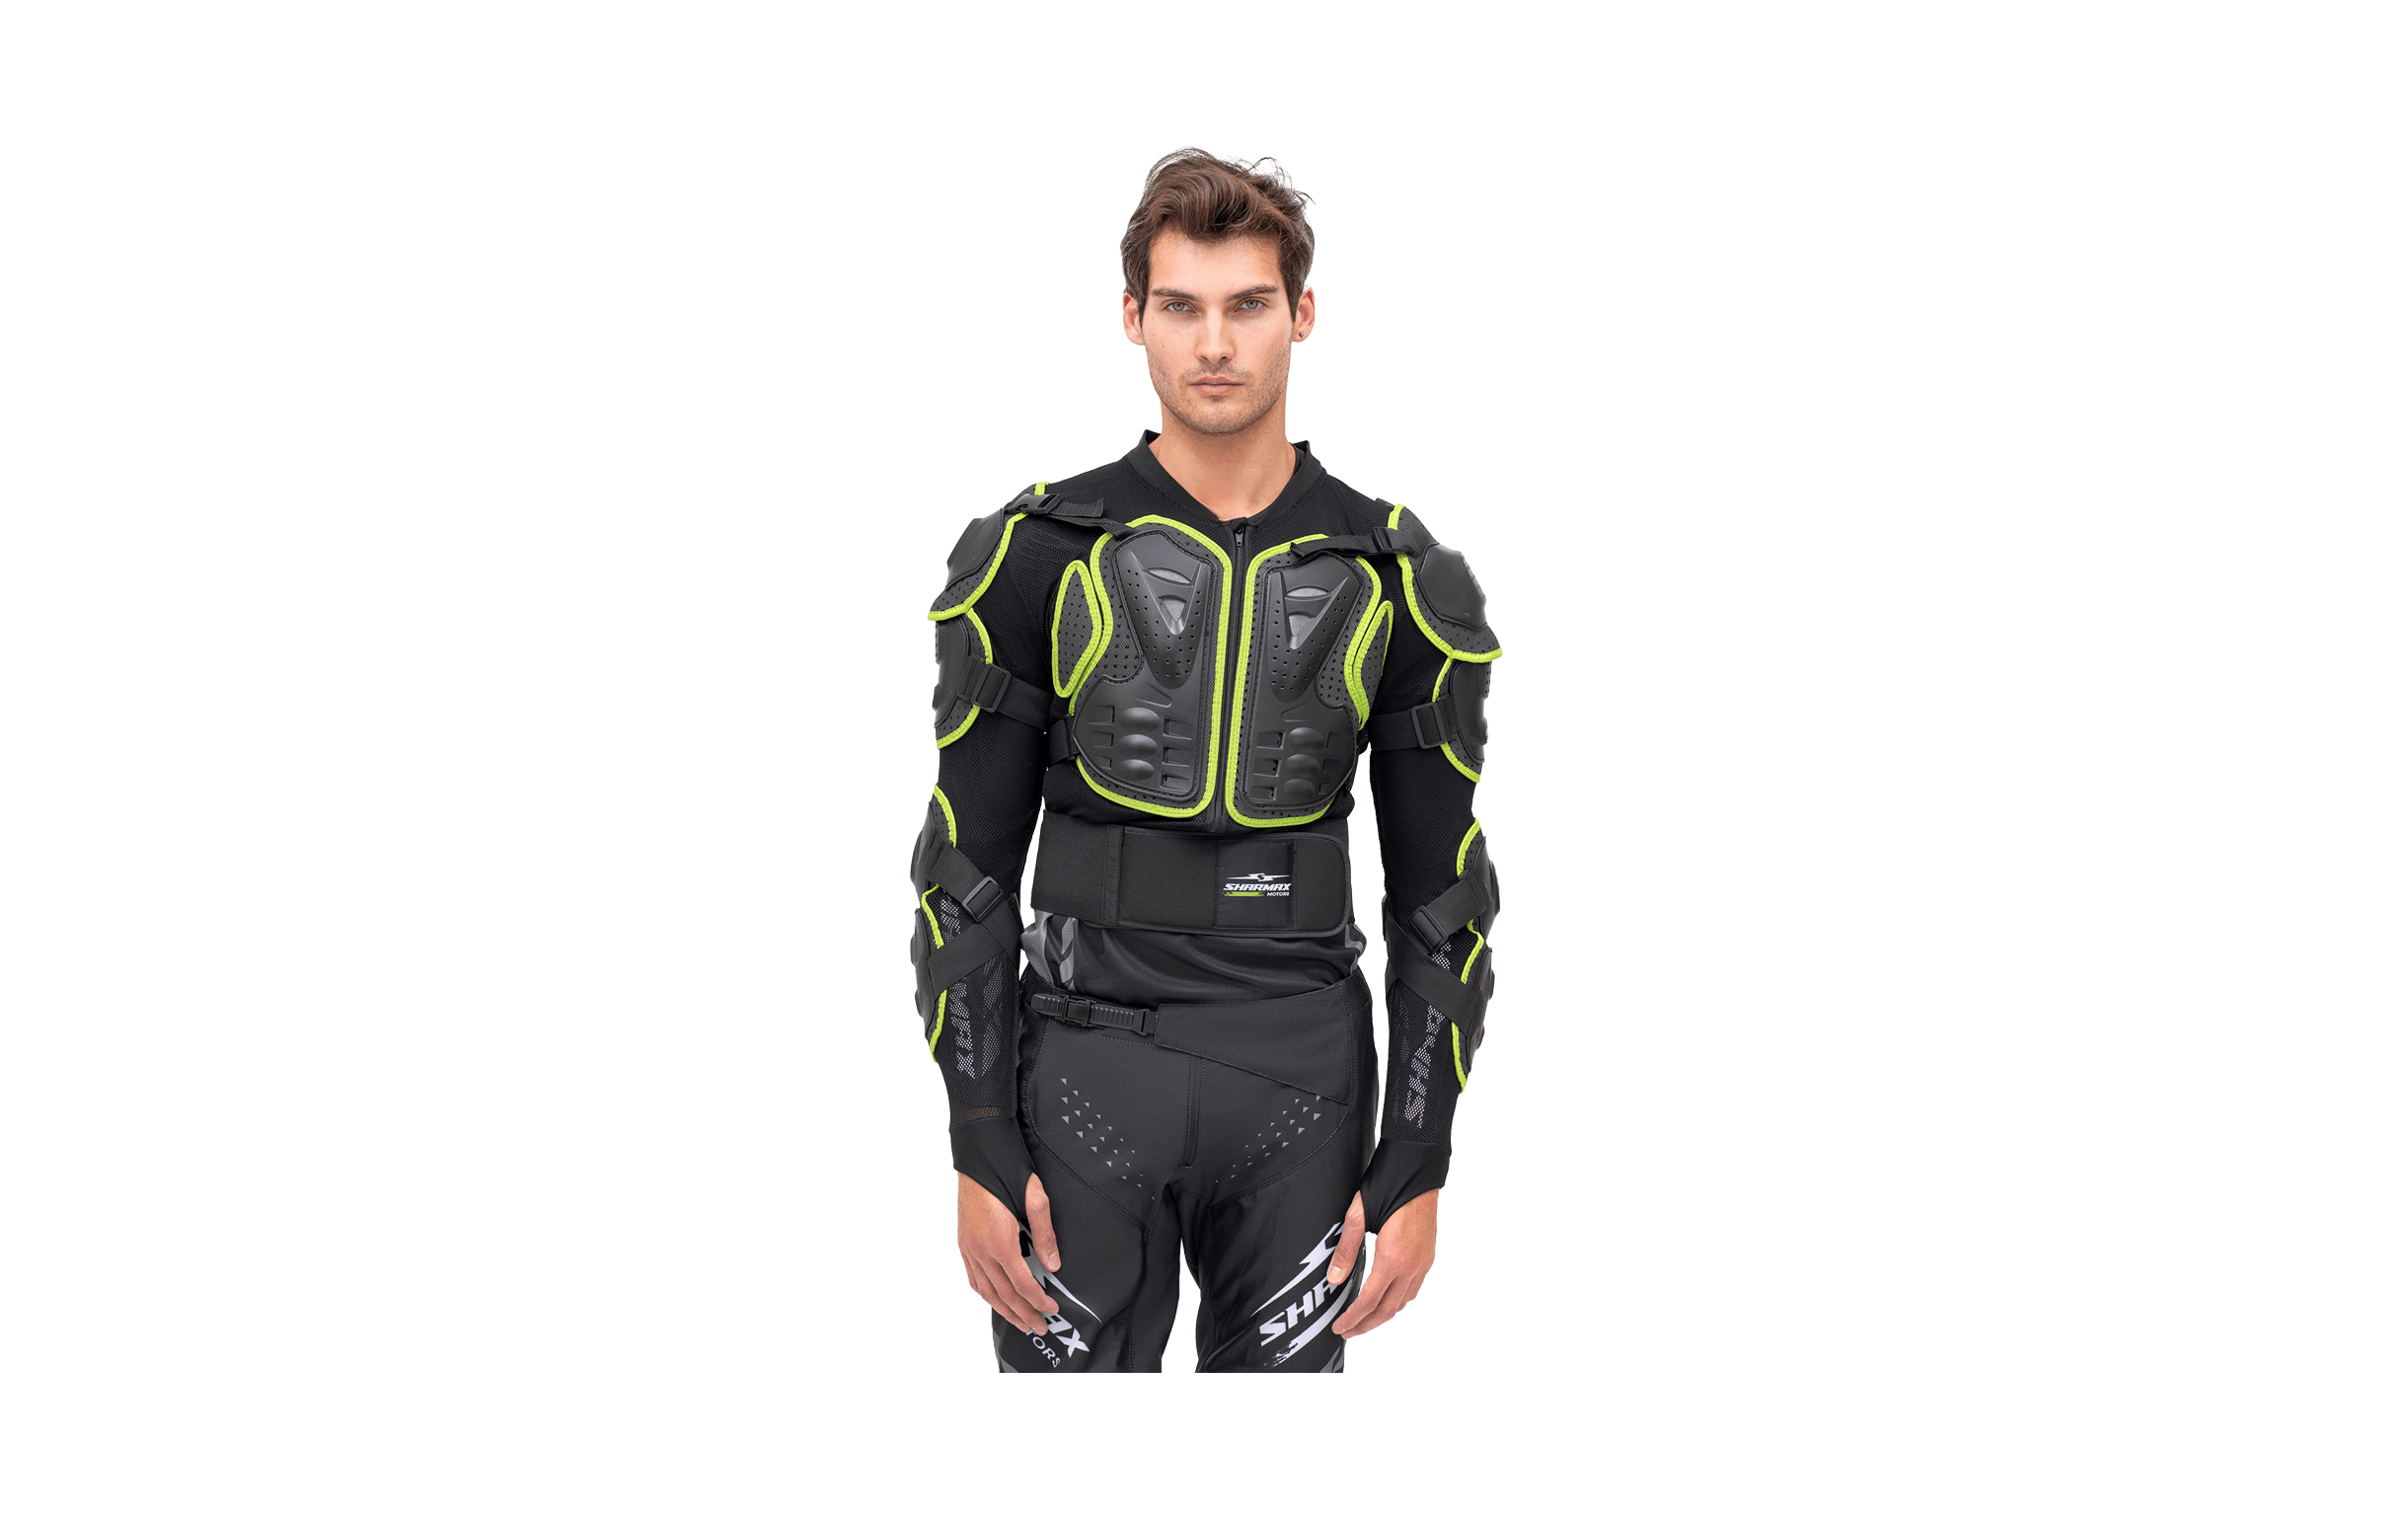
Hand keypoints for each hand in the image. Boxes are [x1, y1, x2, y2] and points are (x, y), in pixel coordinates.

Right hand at [957, 1171, 1062, 1335]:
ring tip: (1019, 1322)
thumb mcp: (1036, 1197)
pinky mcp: (963, 1241)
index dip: (1037, 1301)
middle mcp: (981, 1249)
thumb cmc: (1007, 1169)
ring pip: (985, 1290)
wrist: (978, 1152)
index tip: (1051, 1309)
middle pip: (1003, 1293)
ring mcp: (968, 1247)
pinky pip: (972, 1277)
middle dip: (1022, 1314)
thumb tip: (1053, 1264)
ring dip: (1003, 1310)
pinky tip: (993, 1299)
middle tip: (1039, 1327)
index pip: (1021, 1284)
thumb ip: (1045, 1233)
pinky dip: (984, 1293)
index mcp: (1000, 1241)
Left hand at [1326, 1188, 1437, 1339]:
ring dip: (1383, 1315)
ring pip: (1404, 1302)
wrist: (1417, 1168)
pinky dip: (1398, 1301)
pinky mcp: (1428, 1255)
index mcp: (1393, 1258)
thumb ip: (1346, 1250)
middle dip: (1367, 1325)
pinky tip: (1387, 1298)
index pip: (1370, 1301)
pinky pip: (1414, 1289)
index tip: (1339, 1328)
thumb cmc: (1387, 1185)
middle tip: (1348, 1331)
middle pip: (1389, 1309)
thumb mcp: (1357, 1215)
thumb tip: (1334, 1280)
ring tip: (1364, 1320)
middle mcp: (1412, 1265)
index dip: (1353, 1318)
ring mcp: (1423, 1262)